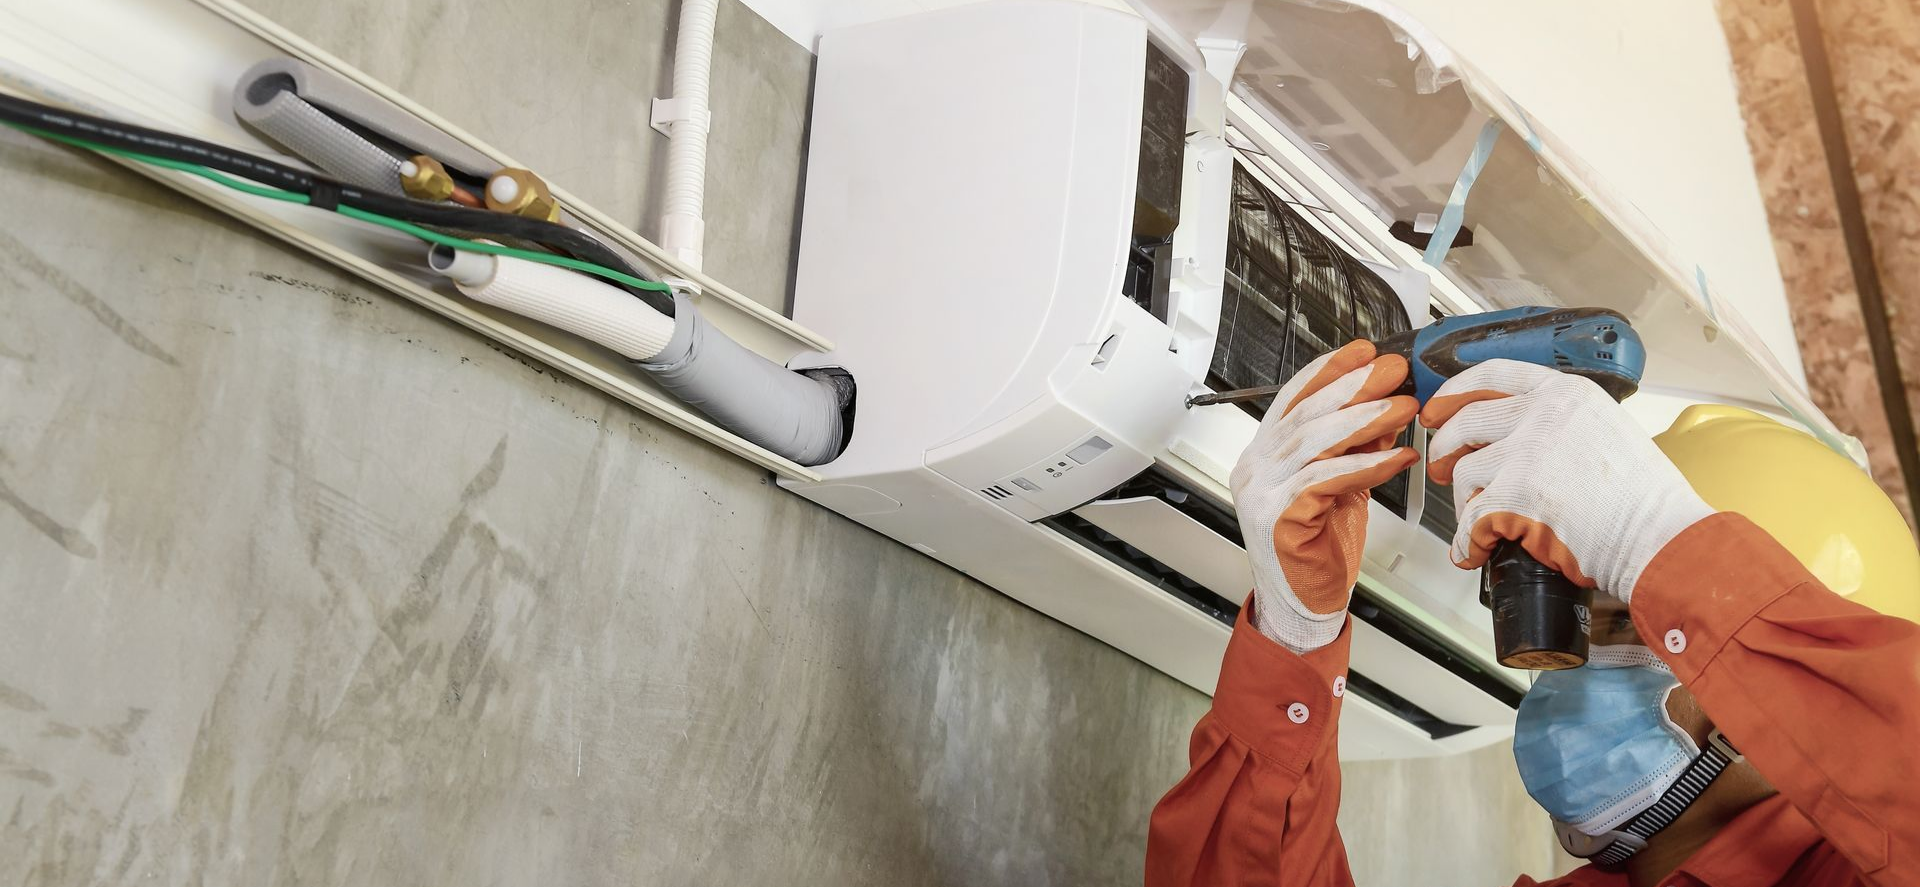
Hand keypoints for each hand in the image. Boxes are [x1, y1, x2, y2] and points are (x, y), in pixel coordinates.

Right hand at [1230, 340, 1419, 651]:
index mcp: (1264, 456)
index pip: (1293, 399)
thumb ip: (1352, 450)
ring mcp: (1261, 493)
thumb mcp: (1339, 487)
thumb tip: (1383, 413)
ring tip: (1402, 408)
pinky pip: (1324, 480)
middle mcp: (1254, 468)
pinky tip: (1395, 458)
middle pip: (1304, 414)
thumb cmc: (1317, 551)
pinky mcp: (1278, 518)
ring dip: (1364, 420)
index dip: (1329, 371)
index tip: (1363, 352)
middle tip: (1391, 371)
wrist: (1301, 608)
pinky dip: (1365, 466)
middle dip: (1352, 387)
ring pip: (1312, 442)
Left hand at [1419, 360, 1713, 601]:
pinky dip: (1467, 541)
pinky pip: (1471, 519)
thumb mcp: (1605, 429)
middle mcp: (1543, 415)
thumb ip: (1560, 423)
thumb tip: (1517, 436)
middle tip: (1440, 465)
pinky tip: (1472, 550)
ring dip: (1464, 500)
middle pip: (1466, 421)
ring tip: (1477, 518)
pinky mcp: (1516, 496)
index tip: (1438, 405)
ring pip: (1464, 472)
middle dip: (1444, 447)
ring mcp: (1527, 454)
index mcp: (1565, 394)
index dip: (1456, 390)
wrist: (1660, 536)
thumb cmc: (1644, 497)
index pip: (1494, 373)